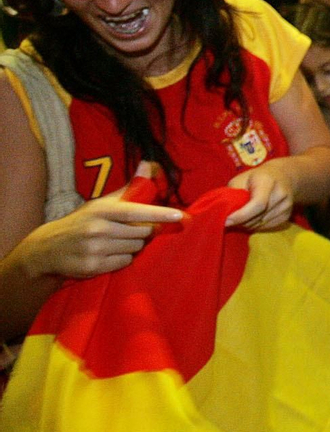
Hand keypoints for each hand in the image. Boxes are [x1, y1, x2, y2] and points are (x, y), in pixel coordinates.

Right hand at [25, 162, 184, 278]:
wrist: (48, 248)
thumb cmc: (83, 221)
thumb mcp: (102, 203)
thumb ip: (128, 188)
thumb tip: (149, 164)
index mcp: (103, 210)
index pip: (136, 211)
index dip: (159, 214)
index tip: (179, 216)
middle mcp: (98, 229)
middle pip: (142, 232)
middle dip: (142, 232)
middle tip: (129, 230)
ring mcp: (95, 249)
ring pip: (135, 248)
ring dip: (133, 246)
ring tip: (117, 242)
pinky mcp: (93, 267)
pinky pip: (124, 262)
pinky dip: (123, 259)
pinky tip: (109, 254)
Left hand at [226, 159, 296, 229]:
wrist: (283, 176)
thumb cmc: (256, 177)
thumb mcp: (241, 179)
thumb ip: (233, 194)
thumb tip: (223, 212)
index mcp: (267, 181)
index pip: (258, 204)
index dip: (241, 216)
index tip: (226, 221)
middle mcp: (280, 194)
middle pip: (258, 217)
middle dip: (240, 222)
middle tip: (229, 220)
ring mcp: (286, 206)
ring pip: (260, 225)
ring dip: (246, 225)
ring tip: (239, 218)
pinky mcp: (287, 216)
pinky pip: (266, 227)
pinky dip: (255, 226)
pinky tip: (251, 218)